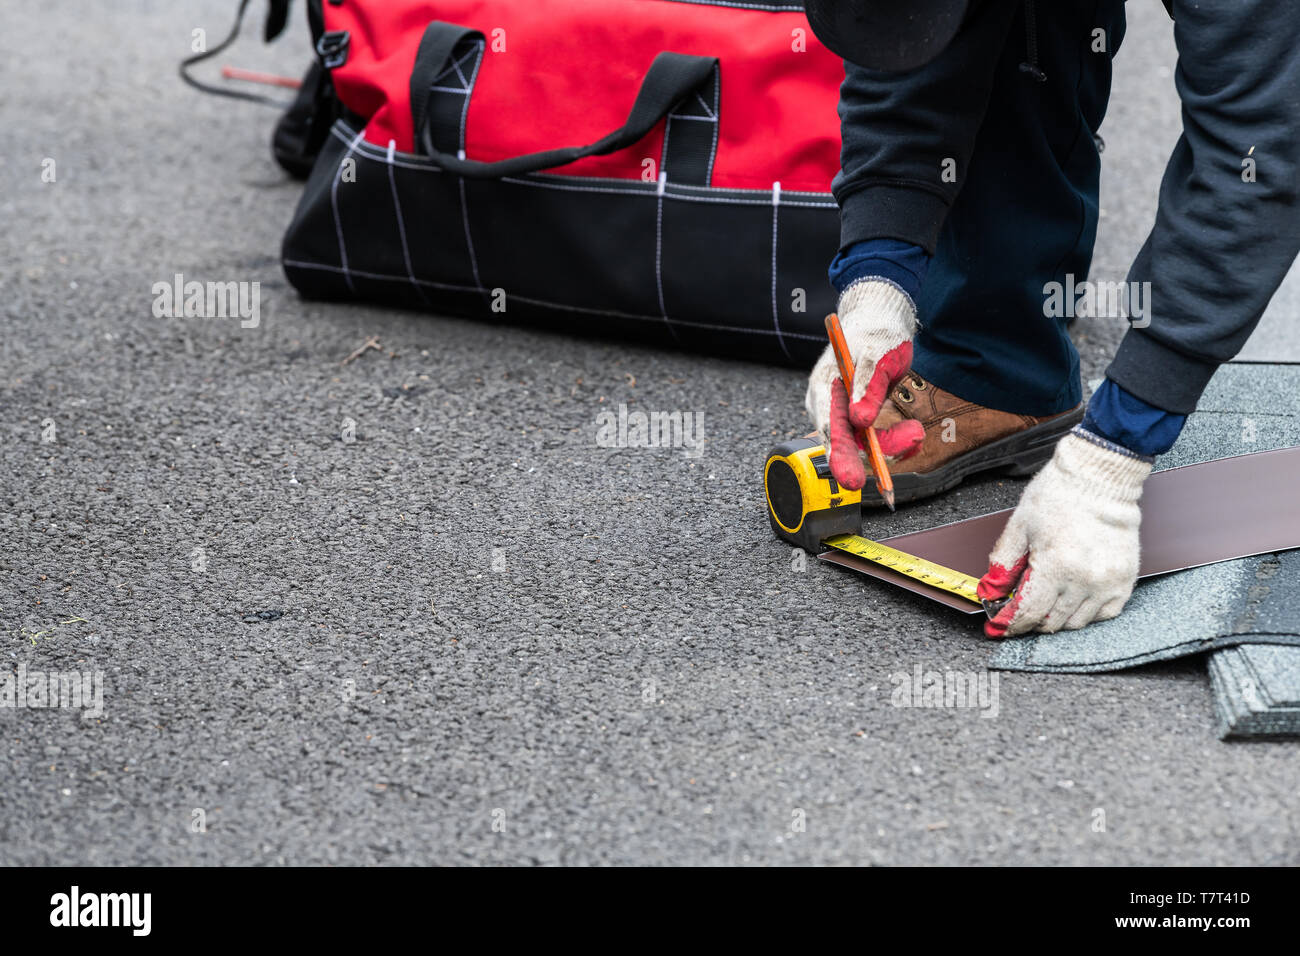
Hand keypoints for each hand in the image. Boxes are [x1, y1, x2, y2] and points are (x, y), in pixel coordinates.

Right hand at [804, 280, 924, 489]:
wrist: (884, 319)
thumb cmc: (877, 332)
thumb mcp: (877, 355)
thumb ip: (867, 386)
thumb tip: (859, 420)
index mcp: (824, 386)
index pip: (829, 425)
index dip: (840, 454)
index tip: (852, 479)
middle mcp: (829, 402)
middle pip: (843, 440)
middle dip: (867, 459)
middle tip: (883, 484)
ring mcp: (845, 410)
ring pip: (863, 442)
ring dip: (891, 444)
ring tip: (916, 434)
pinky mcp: (862, 415)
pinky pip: (876, 437)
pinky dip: (895, 440)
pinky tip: (912, 435)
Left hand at [977, 428, 1151, 637]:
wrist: (1099, 477)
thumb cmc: (1058, 495)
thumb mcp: (1019, 527)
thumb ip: (1002, 563)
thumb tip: (990, 592)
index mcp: (1055, 565)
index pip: (1028, 612)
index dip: (1009, 623)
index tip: (999, 626)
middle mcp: (1084, 579)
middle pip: (1050, 622)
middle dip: (1029, 620)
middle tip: (1018, 608)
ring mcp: (1108, 582)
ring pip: (1076, 623)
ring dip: (1056, 618)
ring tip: (1045, 598)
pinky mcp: (1125, 579)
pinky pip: (1105, 614)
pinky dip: (1086, 612)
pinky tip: (1072, 597)